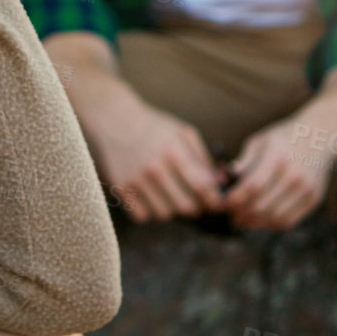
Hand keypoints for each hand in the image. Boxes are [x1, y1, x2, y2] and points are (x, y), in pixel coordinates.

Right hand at [90, 93, 227, 222]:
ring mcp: (135, 179)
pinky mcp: (121, 188)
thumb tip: (220, 184)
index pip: (202, 187)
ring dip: (172, 209)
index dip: (214, 199)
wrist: (116, 119)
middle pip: (185, 206)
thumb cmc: (156, 127)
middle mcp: (154, 167)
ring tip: (171, 195)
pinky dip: (151, 211)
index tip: (215, 201)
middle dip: (195, 207)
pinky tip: (152, 197)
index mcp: (173, 151)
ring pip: (164, 214)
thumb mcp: (184, 133)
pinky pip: (143, 216)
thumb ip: (203, 159)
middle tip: (195, 200)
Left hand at [223, 118, 331, 231]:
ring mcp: (306, 188)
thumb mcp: (260, 141)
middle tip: (232, 216)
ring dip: (256, 223)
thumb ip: (243, 162)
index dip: (236, 199)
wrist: (319, 137)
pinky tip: (262, 219)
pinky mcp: (314, 199)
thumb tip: (223, 180)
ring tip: (244, 220)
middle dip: (242, 214)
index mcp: (277, 156)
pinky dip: (272, 224)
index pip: (253, 186)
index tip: (225, 203)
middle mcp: (294, 174)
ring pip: (275, 218)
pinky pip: (289, 221)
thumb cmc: (283, 138)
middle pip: (263, 206)